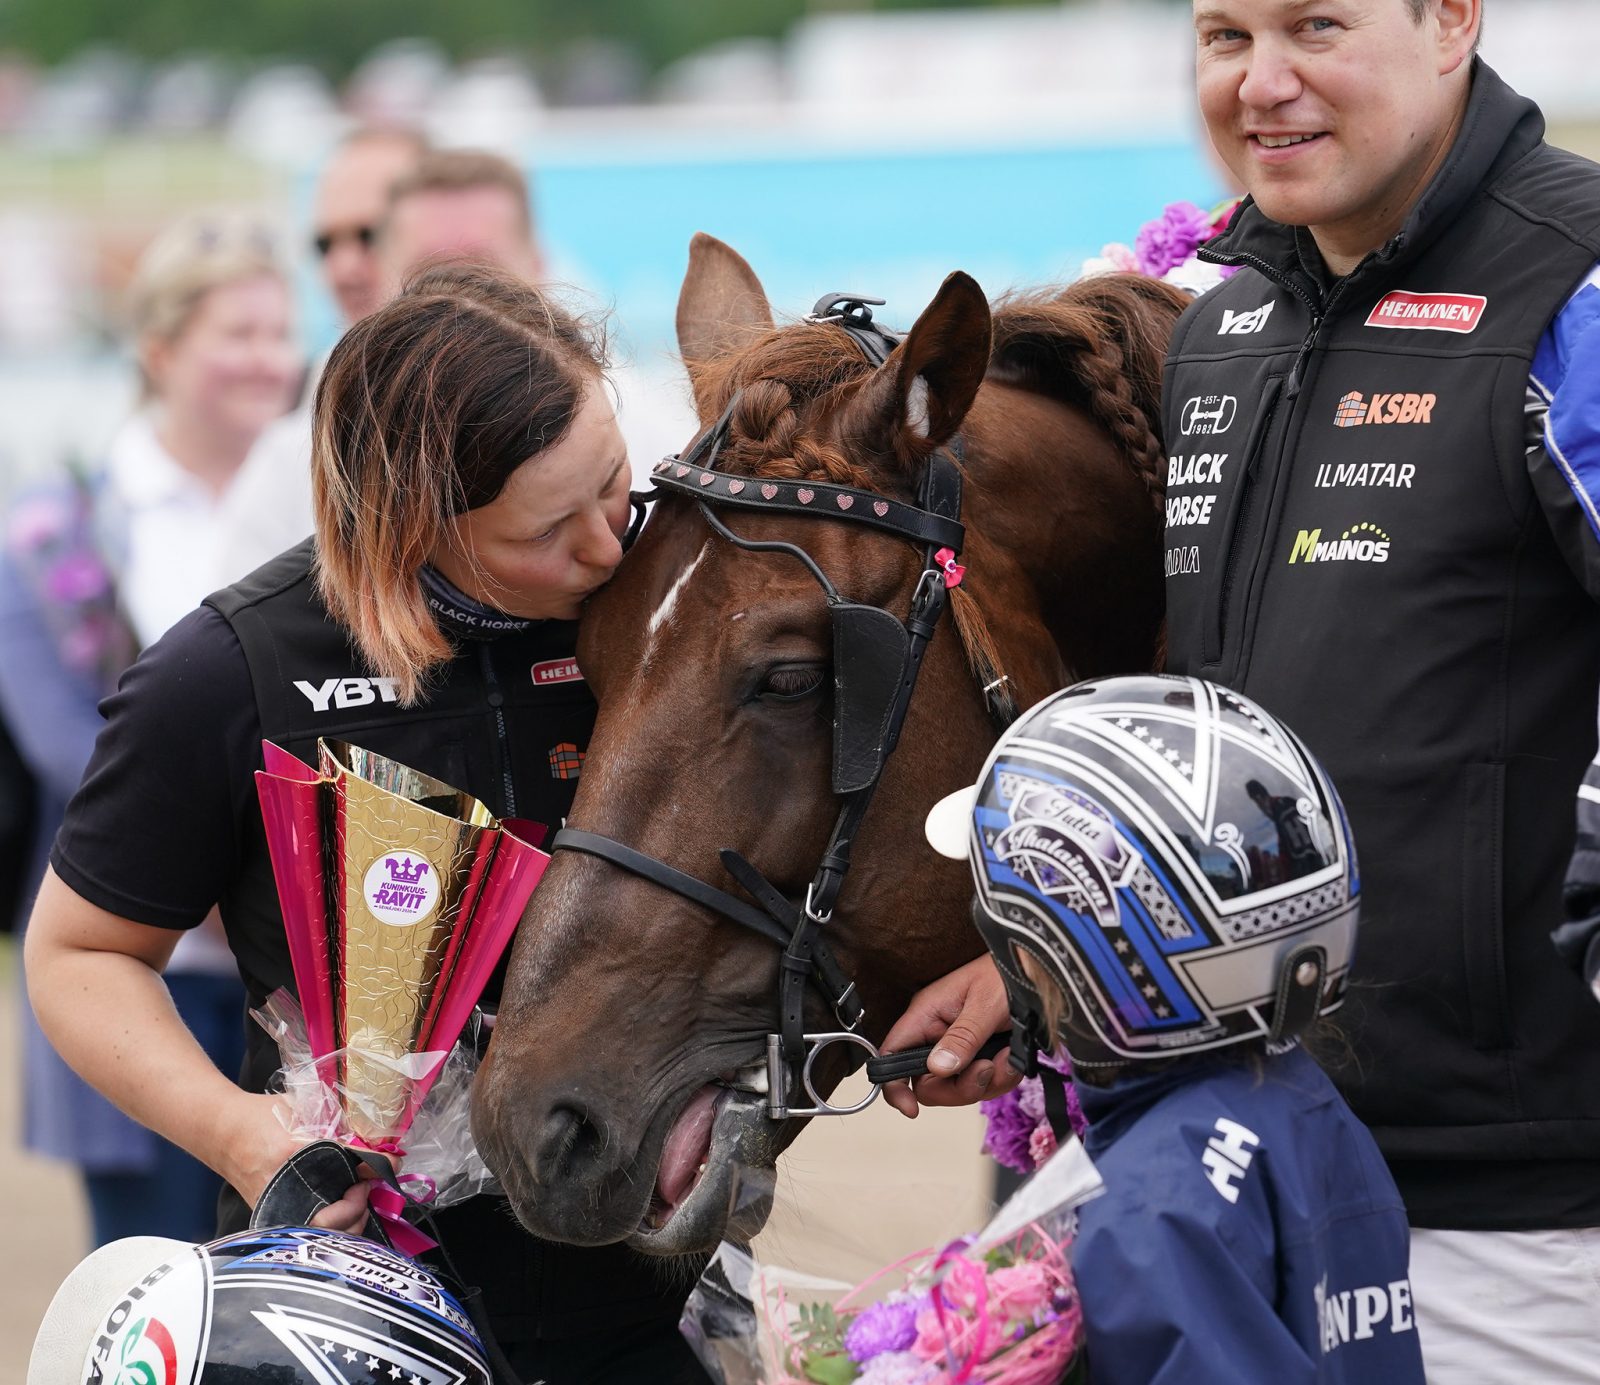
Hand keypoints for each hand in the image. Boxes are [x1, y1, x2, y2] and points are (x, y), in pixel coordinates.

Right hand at [215, 1091, 372, 1234]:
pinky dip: (331, 1229)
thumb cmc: (264, 1115)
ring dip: (348, 1223)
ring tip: (355, 1200)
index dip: (375, 1166)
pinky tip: (340, 1210)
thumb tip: (382, 1150)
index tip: (388, 1165)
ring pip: (322, 1236)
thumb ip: (342, 1128)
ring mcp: (275, 1210)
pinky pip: (309, 1234)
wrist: (223, 1130)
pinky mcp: (271, 1220)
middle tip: (365, 1188)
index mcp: (293, 1153)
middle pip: (332, 1221)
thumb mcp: (306, 1110)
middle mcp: (283, 1189)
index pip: (345, 1164)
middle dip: (358, 1209)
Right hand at [877, 955, 1018, 1117]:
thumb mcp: (985, 1004)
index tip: (911, 1108)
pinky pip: (983, 1084)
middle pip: (928, 1083)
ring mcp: (959, 1047)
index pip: (892, 1054)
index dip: (893, 1084)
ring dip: (988, 1082)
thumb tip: (937, 1068)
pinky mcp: (979, 1055)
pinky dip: (1001, 1079)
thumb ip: (962, 1037)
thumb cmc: (1006, 974)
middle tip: (987, 1069)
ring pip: (959, 1088)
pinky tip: (1013, 1059)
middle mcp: (937, 1033)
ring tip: (1008, 1058)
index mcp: (926, 1014)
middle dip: (960, 1087)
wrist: (1038, 971)